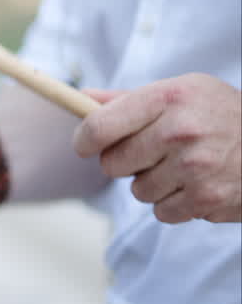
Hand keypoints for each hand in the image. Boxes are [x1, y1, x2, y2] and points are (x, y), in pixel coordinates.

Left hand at [74, 73, 241, 223]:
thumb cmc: (221, 114)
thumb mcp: (181, 92)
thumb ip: (128, 100)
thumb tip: (82, 100)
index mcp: (169, 97)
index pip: (99, 126)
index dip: (84, 139)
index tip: (85, 144)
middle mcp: (181, 131)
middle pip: (112, 164)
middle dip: (123, 162)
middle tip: (149, 153)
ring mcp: (195, 167)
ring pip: (137, 191)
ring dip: (153, 184)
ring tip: (182, 166)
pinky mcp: (207, 199)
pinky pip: (162, 212)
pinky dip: (175, 203)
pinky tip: (196, 184)